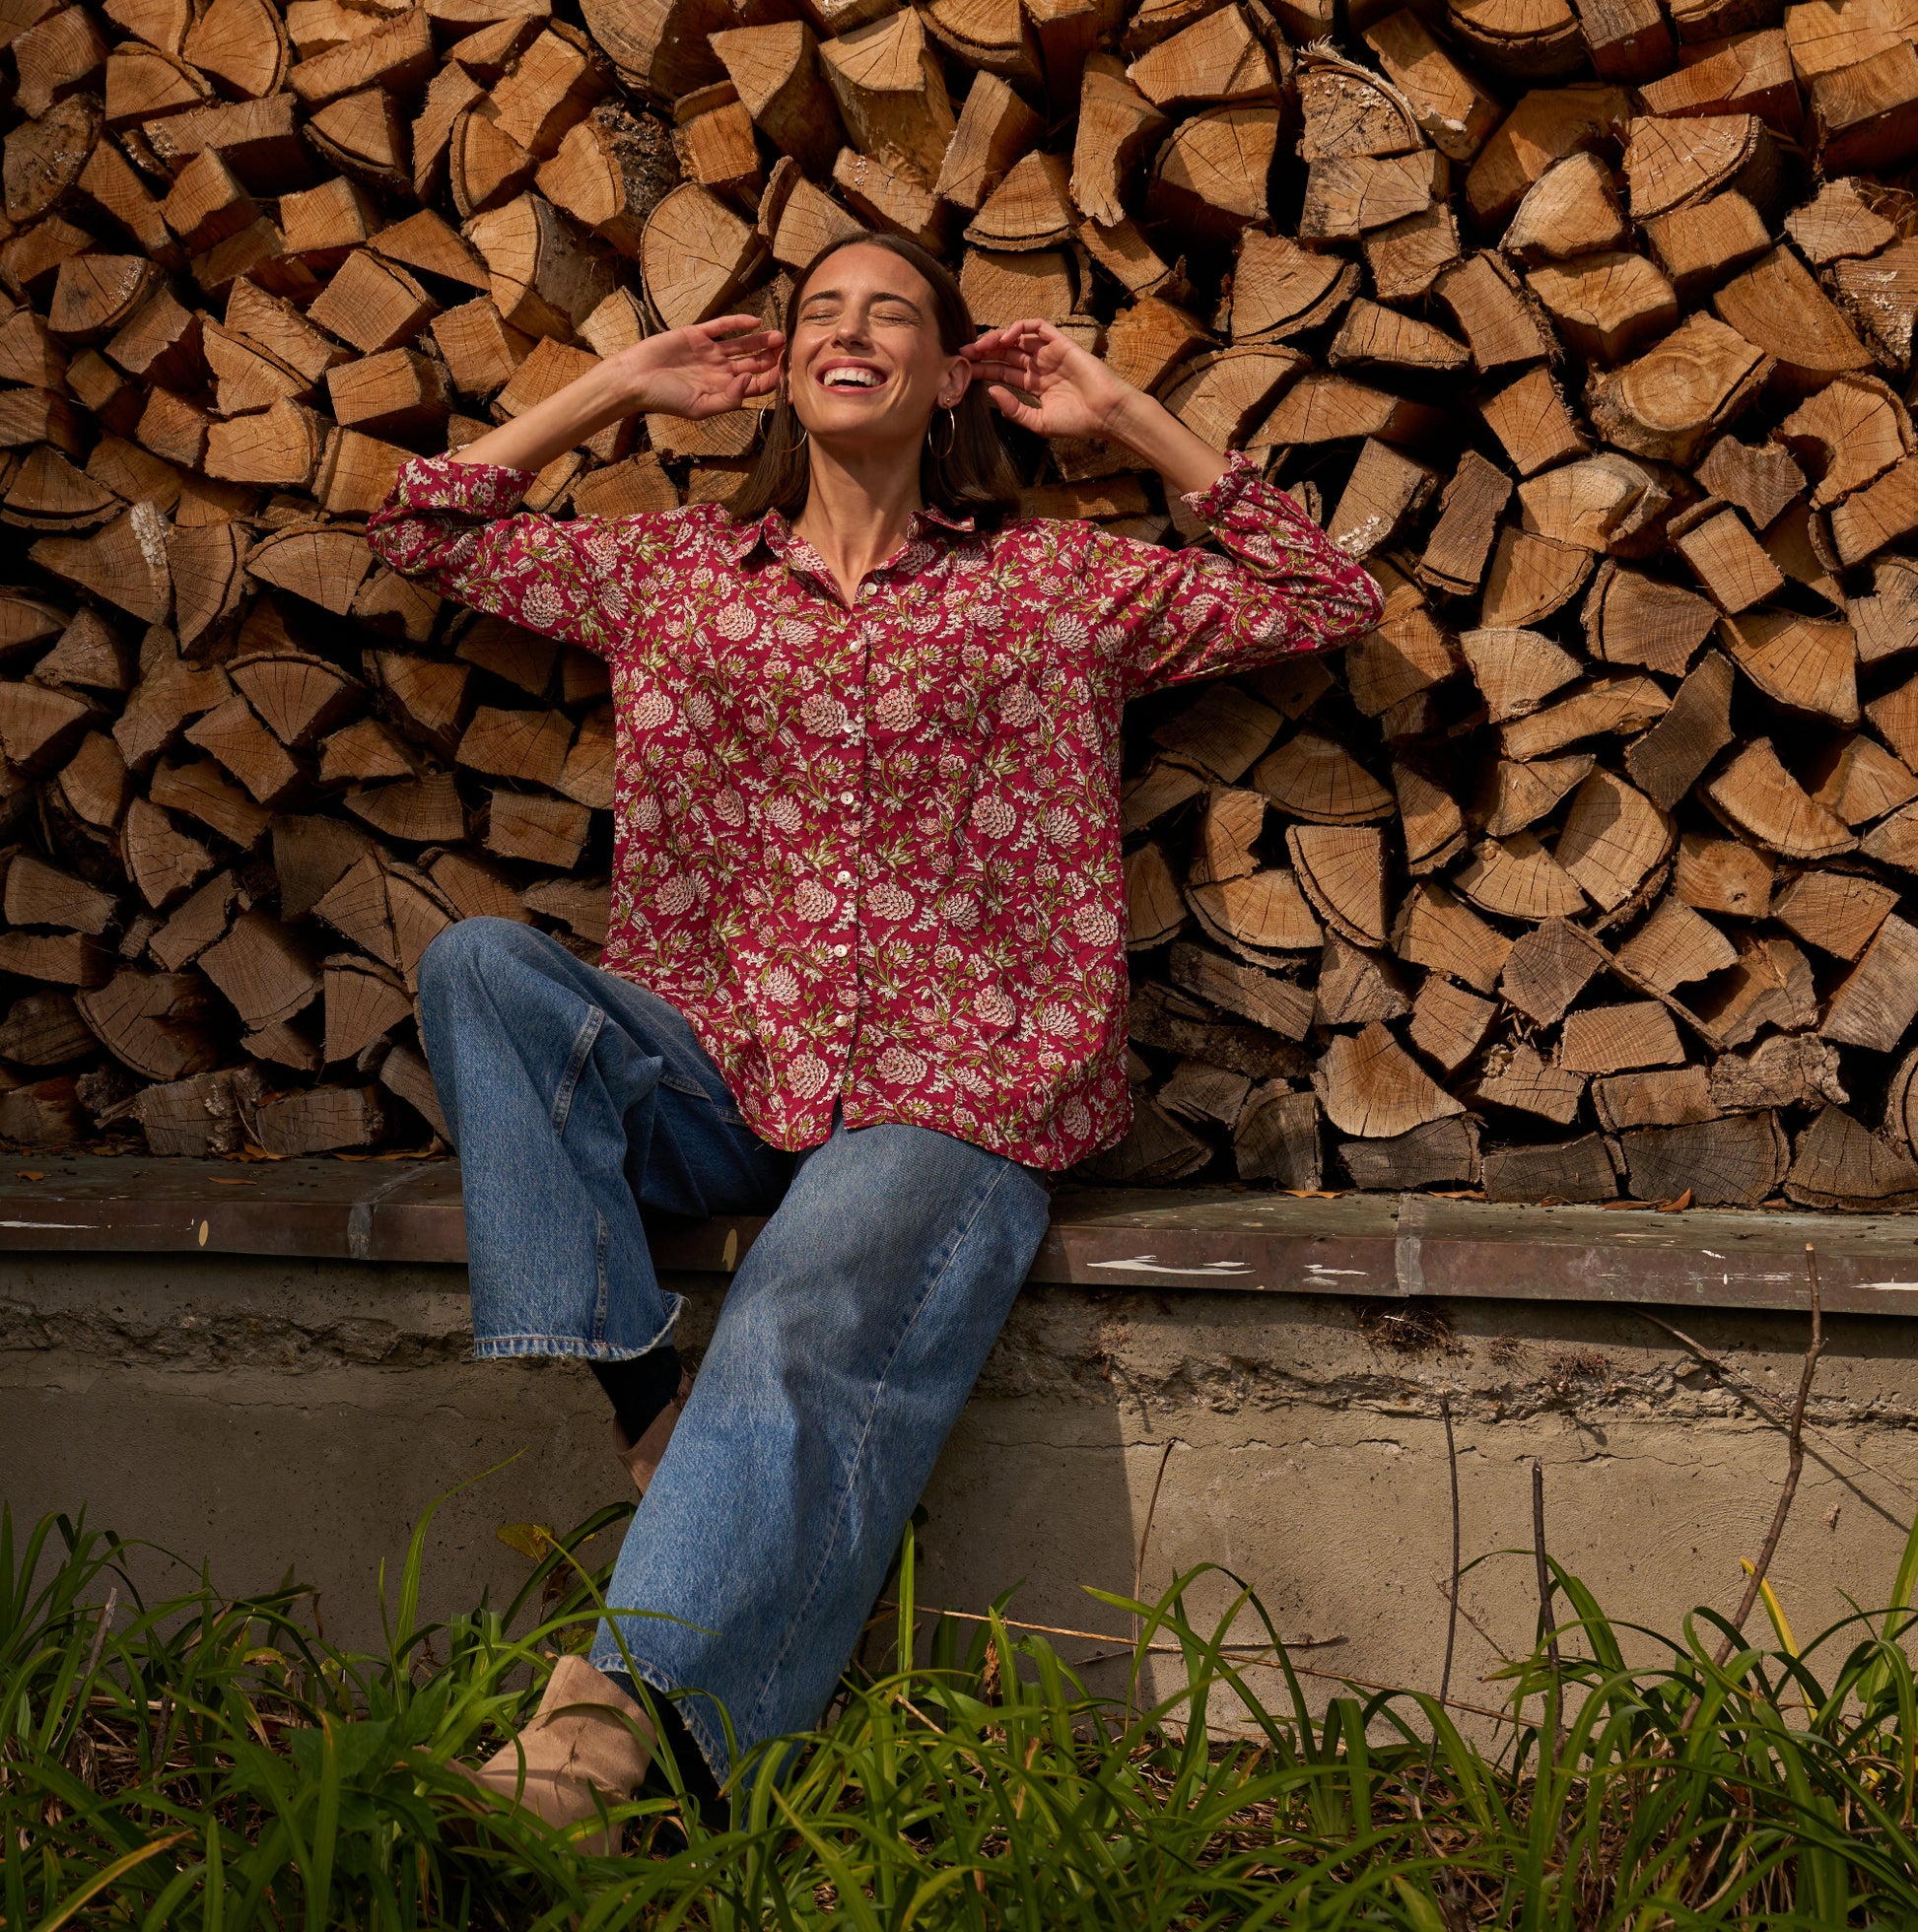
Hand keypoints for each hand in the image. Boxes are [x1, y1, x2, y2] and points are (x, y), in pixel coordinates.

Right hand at [617, 316, 784, 419]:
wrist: (636, 379)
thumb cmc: (665, 399)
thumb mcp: (700, 407)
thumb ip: (728, 399)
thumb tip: (750, 383)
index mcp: (722, 390)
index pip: (755, 385)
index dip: (772, 379)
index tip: (788, 373)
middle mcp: (719, 371)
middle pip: (753, 363)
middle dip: (772, 358)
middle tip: (790, 351)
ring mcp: (709, 351)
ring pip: (742, 344)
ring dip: (761, 341)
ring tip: (779, 337)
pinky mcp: (697, 334)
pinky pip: (722, 326)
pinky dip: (738, 323)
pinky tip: (755, 322)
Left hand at [962, 319, 1135, 442]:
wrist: (1107, 414)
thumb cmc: (1078, 422)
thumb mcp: (1039, 422)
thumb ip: (1014, 409)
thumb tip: (992, 391)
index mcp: (1035, 385)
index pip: (1004, 371)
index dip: (984, 369)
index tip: (964, 370)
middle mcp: (1041, 366)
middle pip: (1006, 353)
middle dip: (984, 351)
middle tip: (963, 354)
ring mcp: (1050, 353)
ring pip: (1018, 338)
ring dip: (997, 338)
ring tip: (979, 346)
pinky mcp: (1061, 343)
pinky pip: (1038, 327)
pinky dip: (1020, 327)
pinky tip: (1005, 338)